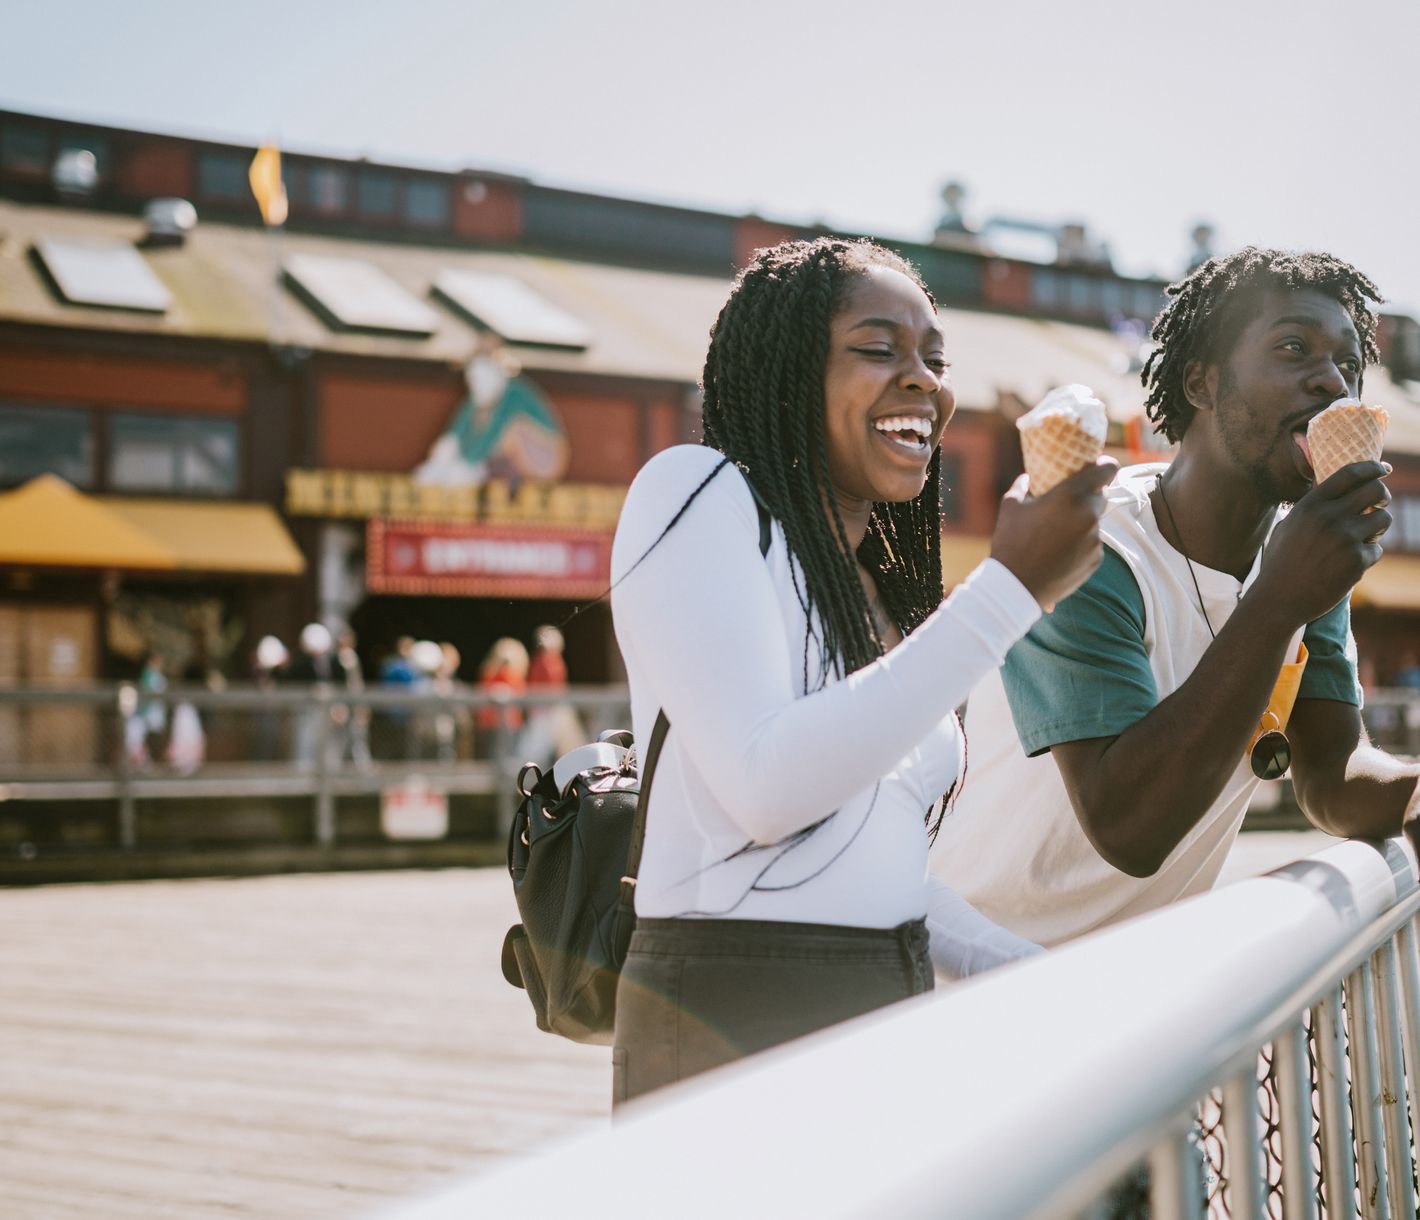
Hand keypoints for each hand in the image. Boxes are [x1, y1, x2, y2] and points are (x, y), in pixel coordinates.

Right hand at [990, 457, 1116, 610]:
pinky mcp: (1095, 559)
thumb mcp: (1010, 507)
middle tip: (1066, 503)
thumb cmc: (1010, 543)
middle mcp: (1088, 515)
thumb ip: (1022, 487)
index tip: (1097, 467)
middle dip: (1087, 497)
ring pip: (1094, 522)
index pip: (1107, 470)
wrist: (1017, 586)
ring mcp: (1095, 539)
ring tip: (1054, 535)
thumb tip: (1028, 478)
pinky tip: (1058, 553)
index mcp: (1070, 495)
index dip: (1105, 466)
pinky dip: (1080, 544)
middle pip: (1101, 496)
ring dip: (1080, 522)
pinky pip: (1092, 544)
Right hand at [1253, 460, 1390, 627]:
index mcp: (1311, 506)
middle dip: (1383, 496)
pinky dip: (1366, 557)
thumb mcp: (1288, 527)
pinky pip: (1376, 550)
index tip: (1384, 468)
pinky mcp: (1357, 561)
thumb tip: (1339, 493)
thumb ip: (1312, 509)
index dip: (1372, 468)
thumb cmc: (1281, 563)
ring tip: (1360, 540)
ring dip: (1377, 528)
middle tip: (1379, 504)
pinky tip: (1346, 567)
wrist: (1279, 599)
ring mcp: (1345, 539)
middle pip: (1376, 490)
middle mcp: (1329, 517)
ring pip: (1383, 518)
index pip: (1350, 474)